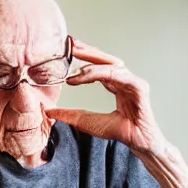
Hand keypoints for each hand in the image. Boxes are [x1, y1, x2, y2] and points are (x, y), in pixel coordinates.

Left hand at [46, 39, 163, 152]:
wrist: (137, 142)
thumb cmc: (119, 131)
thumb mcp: (86, 122)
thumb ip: (69, 115)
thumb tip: (49, 111)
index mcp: (114, 84)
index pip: (98, 67)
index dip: (83, 60)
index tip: (66, 55)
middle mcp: (124, 80)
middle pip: (105, 60)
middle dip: (87, 52)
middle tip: (70, 45)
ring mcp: (132, 82)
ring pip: (111, 64)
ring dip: (91, 61)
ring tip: (73, 64)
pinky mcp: (138, 87)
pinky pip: (118, 75)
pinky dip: (101, 73)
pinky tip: (86, 74)